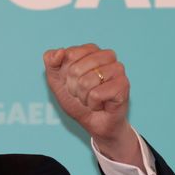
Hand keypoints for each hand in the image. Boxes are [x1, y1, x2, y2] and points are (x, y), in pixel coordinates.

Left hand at [43, 43, 141, 166]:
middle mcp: (108, 56)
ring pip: (86, 82)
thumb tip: (60, 51)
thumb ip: (51, 63)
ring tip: (92, 99)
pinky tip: (101, 105)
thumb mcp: (56, 81)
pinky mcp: (123, 85)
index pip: (70, 54)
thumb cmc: (77, 101)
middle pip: (76, 70)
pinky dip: (93, 104)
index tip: (73, 82)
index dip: (66, 74)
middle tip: (83, 94)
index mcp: (92, 50)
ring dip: (84, 97)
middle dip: (74, 88)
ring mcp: (118, 69)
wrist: (94, 123)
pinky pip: (96, 94)